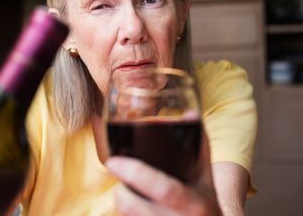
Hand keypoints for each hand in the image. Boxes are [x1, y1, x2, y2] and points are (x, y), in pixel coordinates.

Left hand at [106, 132, 221, 215]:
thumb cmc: (204, 198)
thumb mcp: (206, 174)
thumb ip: (199, 143)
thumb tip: (189, 113)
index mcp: (195, 203)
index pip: (163, 188)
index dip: (136, 174)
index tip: (112, 161)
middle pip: (134, 209)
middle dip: (119, 192)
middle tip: (114, 173)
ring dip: (121, 201)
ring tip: (126, 189)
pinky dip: (126, 212)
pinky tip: (132, 204)